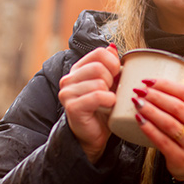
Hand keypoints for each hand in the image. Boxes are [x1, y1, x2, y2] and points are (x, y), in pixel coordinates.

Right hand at [58, 44, 120, 162]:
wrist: (94, 136)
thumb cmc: (103, 109)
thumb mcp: (110, 84)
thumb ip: (110, 65)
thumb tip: (112, 47)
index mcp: (78, 69)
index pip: (100, 53)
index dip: (114, 64)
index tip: (115, 78)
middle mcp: (69, 79)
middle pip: (100, 67)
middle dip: (113, 81)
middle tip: (110, 93)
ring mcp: (68, 93)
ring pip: (100, 81)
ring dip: (111, 94)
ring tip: (107, 102)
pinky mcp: (72, 107)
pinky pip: (98, 95)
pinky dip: (109, 101)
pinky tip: (107, 107)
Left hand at [132, 79, 183, 179]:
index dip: (166, 85)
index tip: (149, 81)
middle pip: (177, 107)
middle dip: (155, 96)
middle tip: (140, 90)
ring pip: (169, 123)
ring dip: (150, 111)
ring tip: (137, 102)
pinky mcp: (180, 157)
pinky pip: (162, 141)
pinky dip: (149, 129)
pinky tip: (139, 120)